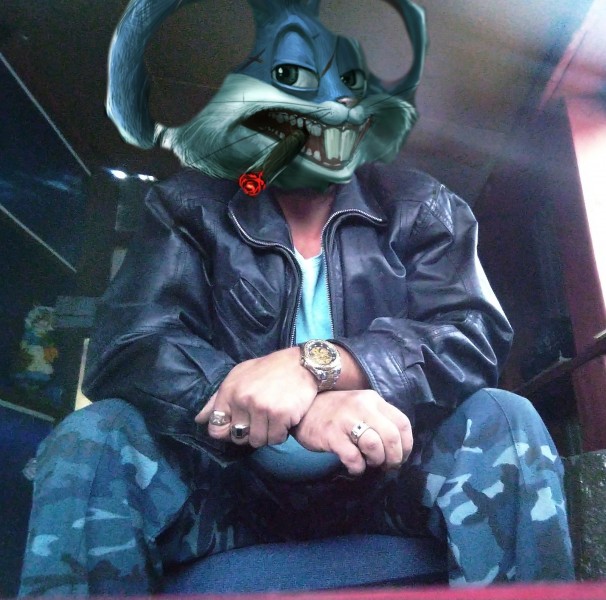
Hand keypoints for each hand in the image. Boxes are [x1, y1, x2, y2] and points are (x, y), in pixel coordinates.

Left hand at [195, 347, 317, 447]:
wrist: (302, 364)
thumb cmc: (269, 369)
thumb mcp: (239, 376)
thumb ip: (217, 399)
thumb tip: (199, 420)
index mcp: (229, 391)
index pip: (215, 428)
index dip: (226, 432)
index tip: (238, 426)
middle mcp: (242, 400)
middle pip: (237, 438)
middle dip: (249, 433)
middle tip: (260, 420)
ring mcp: (261, 408)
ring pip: (257, 441)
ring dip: (266, 434)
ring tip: (273, 419)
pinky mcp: (280, 415)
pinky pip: (276, 439)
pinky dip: (281, 434)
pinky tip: (284, 420)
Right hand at [292, 390, 412, 474]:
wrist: (303, 410)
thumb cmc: (336, 412)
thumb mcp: (360, 407)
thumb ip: (378, 419)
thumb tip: (397, 448)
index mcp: (373, 400)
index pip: (402, 423)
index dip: (406, 445)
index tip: (401, 457)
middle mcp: (362, 407)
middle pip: (391, 436)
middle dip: (394, 458)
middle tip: (387, 466)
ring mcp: (346, 420)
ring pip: (375, 446)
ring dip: (376, 461)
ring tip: (369, 463)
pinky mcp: (332, 435)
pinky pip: (353, 457)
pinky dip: (358, 467)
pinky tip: (354, 467)